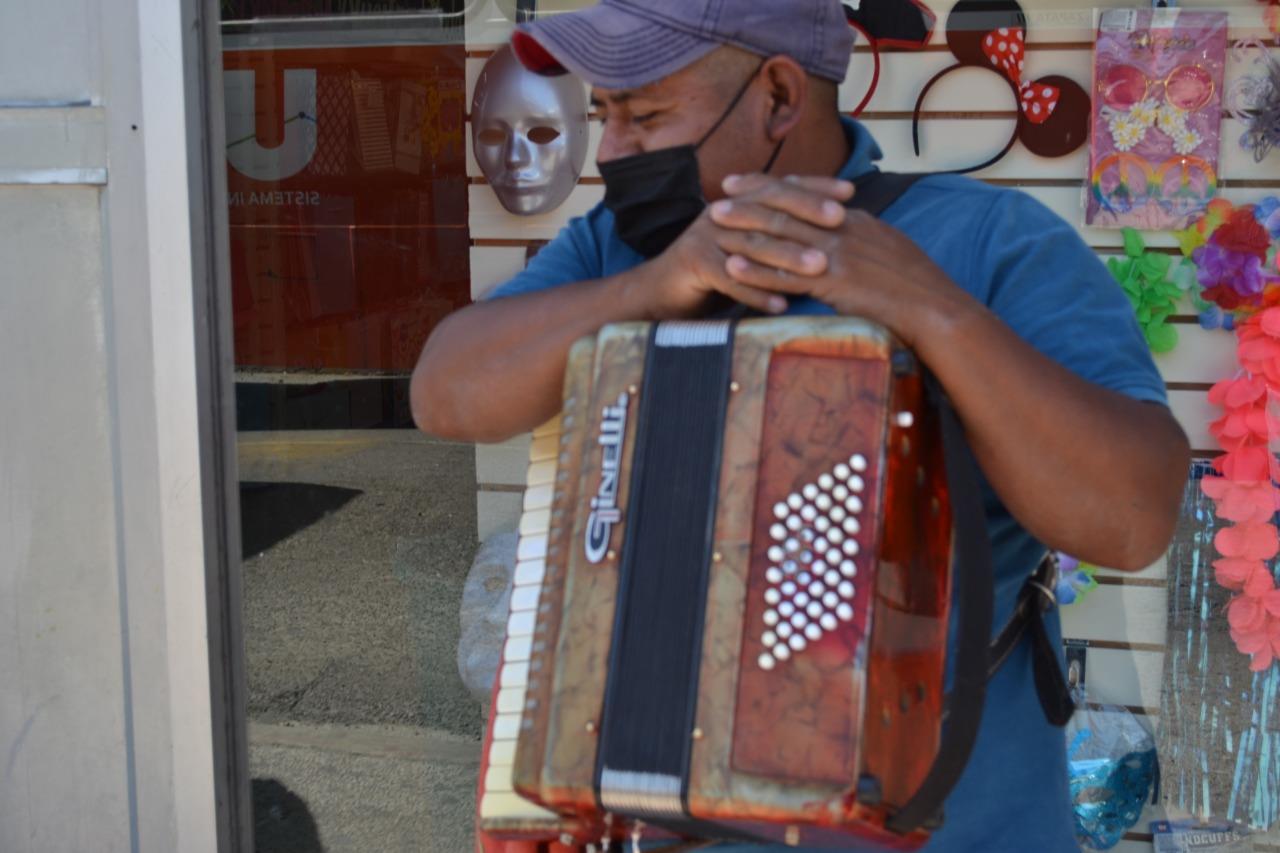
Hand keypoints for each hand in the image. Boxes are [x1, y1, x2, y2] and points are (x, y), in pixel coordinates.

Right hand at [635, 176, 855, 319]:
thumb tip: (829, 234)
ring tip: (820, 267)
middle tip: (841, 219)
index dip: (816, 186)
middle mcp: (723, 213)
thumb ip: (779, 237)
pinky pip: (730, 279)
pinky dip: (756, 293)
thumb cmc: (715, 274)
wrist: (662, 292)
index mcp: (740, 204)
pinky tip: (781, 305)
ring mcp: (706, 236)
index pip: (782, 187)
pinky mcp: (694, 264)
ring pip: (753, 244)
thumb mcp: (751, 249)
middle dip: (807, 212)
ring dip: (788, 257)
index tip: (851, 191)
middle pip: (770, 209)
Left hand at [708, 173, 976, 345]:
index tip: (744, 181)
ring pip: (781, 235)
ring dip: (744, 226)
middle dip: (749, 198)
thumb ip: (861, 237)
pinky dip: (756, 269)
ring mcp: (837, 255)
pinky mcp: (834, 284)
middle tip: (719, 193)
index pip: (805, 192)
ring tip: (713, 222)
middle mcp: (842, 230)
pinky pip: (785, 275)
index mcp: (855, 220)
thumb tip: (843, 230)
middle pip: (787, 206)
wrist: (937, 309)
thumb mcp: (889, 248)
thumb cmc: (917, 287)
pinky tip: (731, 266)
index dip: (771, 184)